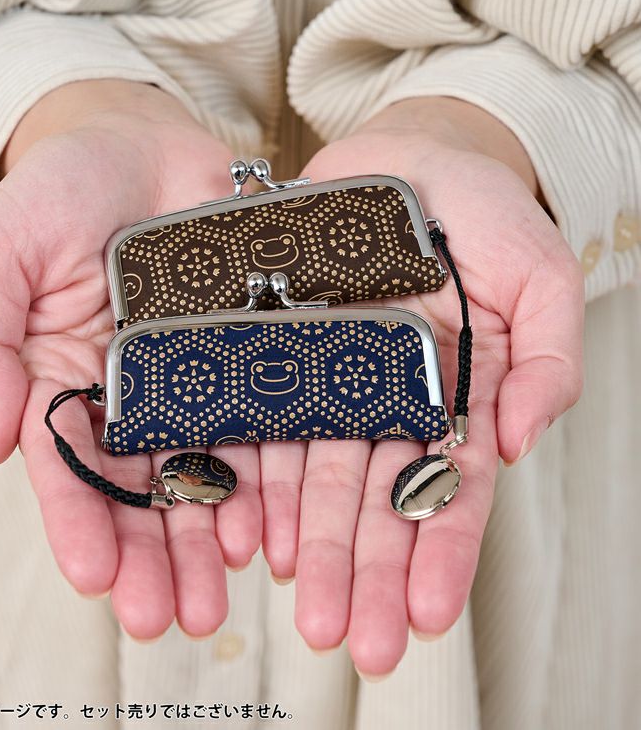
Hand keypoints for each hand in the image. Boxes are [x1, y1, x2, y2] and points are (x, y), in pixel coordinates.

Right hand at [0, 80, 262, 638]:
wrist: (143, 141)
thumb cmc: (62, 187)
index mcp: (63, 380)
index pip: (65, 468)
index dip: (79, 526)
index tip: (100, 581)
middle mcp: (130, 392)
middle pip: (141, 488)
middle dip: (156, 554)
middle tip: (174, 616)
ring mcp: (194, 375)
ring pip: (205, 468)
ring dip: (214, 533)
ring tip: (228, 590)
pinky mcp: (248, 352)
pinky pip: (261, 419)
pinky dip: (268, 472)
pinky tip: (276, 521)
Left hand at [259, 97, 583, 675]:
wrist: (408, 159)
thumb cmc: (483, 212)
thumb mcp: (539, 276)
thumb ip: (547, 359)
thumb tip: (521, 441)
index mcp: (454, 394)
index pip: (449, 488)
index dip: (440, 553)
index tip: (425, 617)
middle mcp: (388, 399)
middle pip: (374, 498)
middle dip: (364, 571)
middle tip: (350, 641)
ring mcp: (330, 377)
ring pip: (315, 474)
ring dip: (309, 545)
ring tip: (302, 610)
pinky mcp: (280, 348)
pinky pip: (265, 419)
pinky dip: (259, 477)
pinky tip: (253, 535)